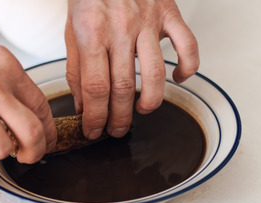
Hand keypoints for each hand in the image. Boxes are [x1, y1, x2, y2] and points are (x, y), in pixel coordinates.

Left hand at [65, 0, 199, 138]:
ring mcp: (148, 21)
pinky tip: (178, 78)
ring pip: (155, 73)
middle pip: (124, 86)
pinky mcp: (169, 13)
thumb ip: (77, 69)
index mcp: (92, 32)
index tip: (94, 130)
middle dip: (120, 117)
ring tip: (142, 111)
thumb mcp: (72, 29)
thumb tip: (82, 105)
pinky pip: (187, 45)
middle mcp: (121, 28)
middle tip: (117, 130)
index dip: (95, 116)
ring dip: (150, 101)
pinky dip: (187, 67)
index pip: (95, 87)